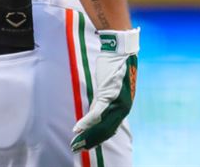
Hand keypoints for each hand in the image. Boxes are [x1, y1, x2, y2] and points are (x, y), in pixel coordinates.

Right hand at [71, 28, 138, 151]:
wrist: (120, 51)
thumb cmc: (115, 67)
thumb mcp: (110, 88)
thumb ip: (104, 102)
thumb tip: (94, 115)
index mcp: (124, 107)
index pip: (110, 129)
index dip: (97, 139)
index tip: (86, 144)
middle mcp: (123, 108)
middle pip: (105, 131)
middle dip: (90, 141)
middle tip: (77, 147)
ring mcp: (116, 102)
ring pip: (100, 125)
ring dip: (87, 135)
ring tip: (76, 142)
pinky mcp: (108, 95)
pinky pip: (96, 113)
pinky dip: (86, 122)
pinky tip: (77, 128)